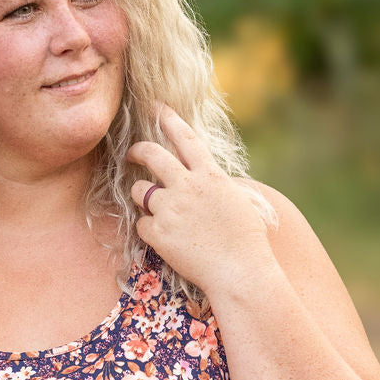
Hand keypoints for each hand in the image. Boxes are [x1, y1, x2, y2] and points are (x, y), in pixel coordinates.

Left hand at [125, 104, 273, 296]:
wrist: (240, 271)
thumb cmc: (247, 241)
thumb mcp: (238, 202)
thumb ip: (215, 186)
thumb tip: (204, 179)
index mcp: (210, 176)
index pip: (185, 138)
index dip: (168, 119)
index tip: (156, 107)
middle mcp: (187, 187)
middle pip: (152, 155)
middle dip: (137, 150)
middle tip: (132, 153)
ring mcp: (170, 209)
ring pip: (139, 190)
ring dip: (143, 196)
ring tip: (156, 209)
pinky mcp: (158, 233)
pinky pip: (142, 224)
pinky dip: (150, 230)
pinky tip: (167, 240)